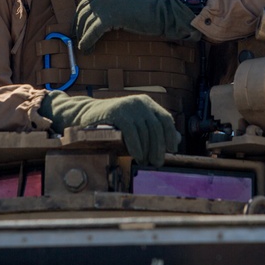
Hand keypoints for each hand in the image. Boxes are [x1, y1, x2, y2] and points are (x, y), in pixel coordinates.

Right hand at [40, 91, 180, 166]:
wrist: (87, 116)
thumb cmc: (114, 124)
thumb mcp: (137, 125)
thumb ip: (156, 131)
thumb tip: (177, 140)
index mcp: (147, 103)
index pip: (165, 119)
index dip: (170, 135)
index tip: (172, 150)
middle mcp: (140, 102)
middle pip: (156, 127)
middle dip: (158, 147)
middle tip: (157, 163)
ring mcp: (128, 105)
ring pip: (145, 131)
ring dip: (147, 149)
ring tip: (145, 162)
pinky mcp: (117, 112)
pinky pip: (132, 132)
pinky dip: (136, 146)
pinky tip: (136, 156)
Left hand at [74, 0, 199, 52]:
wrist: (159, 15)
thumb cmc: (144, 14)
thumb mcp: (123, 6)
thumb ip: (109, 6)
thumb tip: (92, 10)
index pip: (86, 2)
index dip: (79, 16)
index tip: (77, 28)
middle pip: (83, 11)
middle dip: (78, 27)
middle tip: (77, 39)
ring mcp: (109, 4)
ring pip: (87, 22)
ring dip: (82, 36)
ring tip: (83, 48)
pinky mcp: (112, 16)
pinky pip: (94, 30)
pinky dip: (88, 40)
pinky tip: (86, 48)